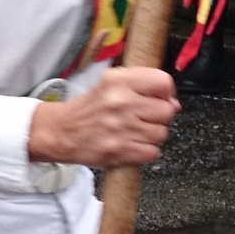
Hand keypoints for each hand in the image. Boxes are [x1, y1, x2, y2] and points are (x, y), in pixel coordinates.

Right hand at [29, 66, 176, 168]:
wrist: (61, 131)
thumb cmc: (89, 108)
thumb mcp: (111, 83)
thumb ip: (142, 85)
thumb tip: (173, 103)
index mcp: (119, 81)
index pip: (163, 82)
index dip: (167, 93)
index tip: (161, 99)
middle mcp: (121, 102)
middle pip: (167, 111)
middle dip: (159, 117)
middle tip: (145, 118)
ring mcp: (120, 128)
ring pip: (161, 134)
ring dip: (152, 135)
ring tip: (136, 132)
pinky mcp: (119, 151)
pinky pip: (152, 152)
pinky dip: (146, 151)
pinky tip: (133, 144)